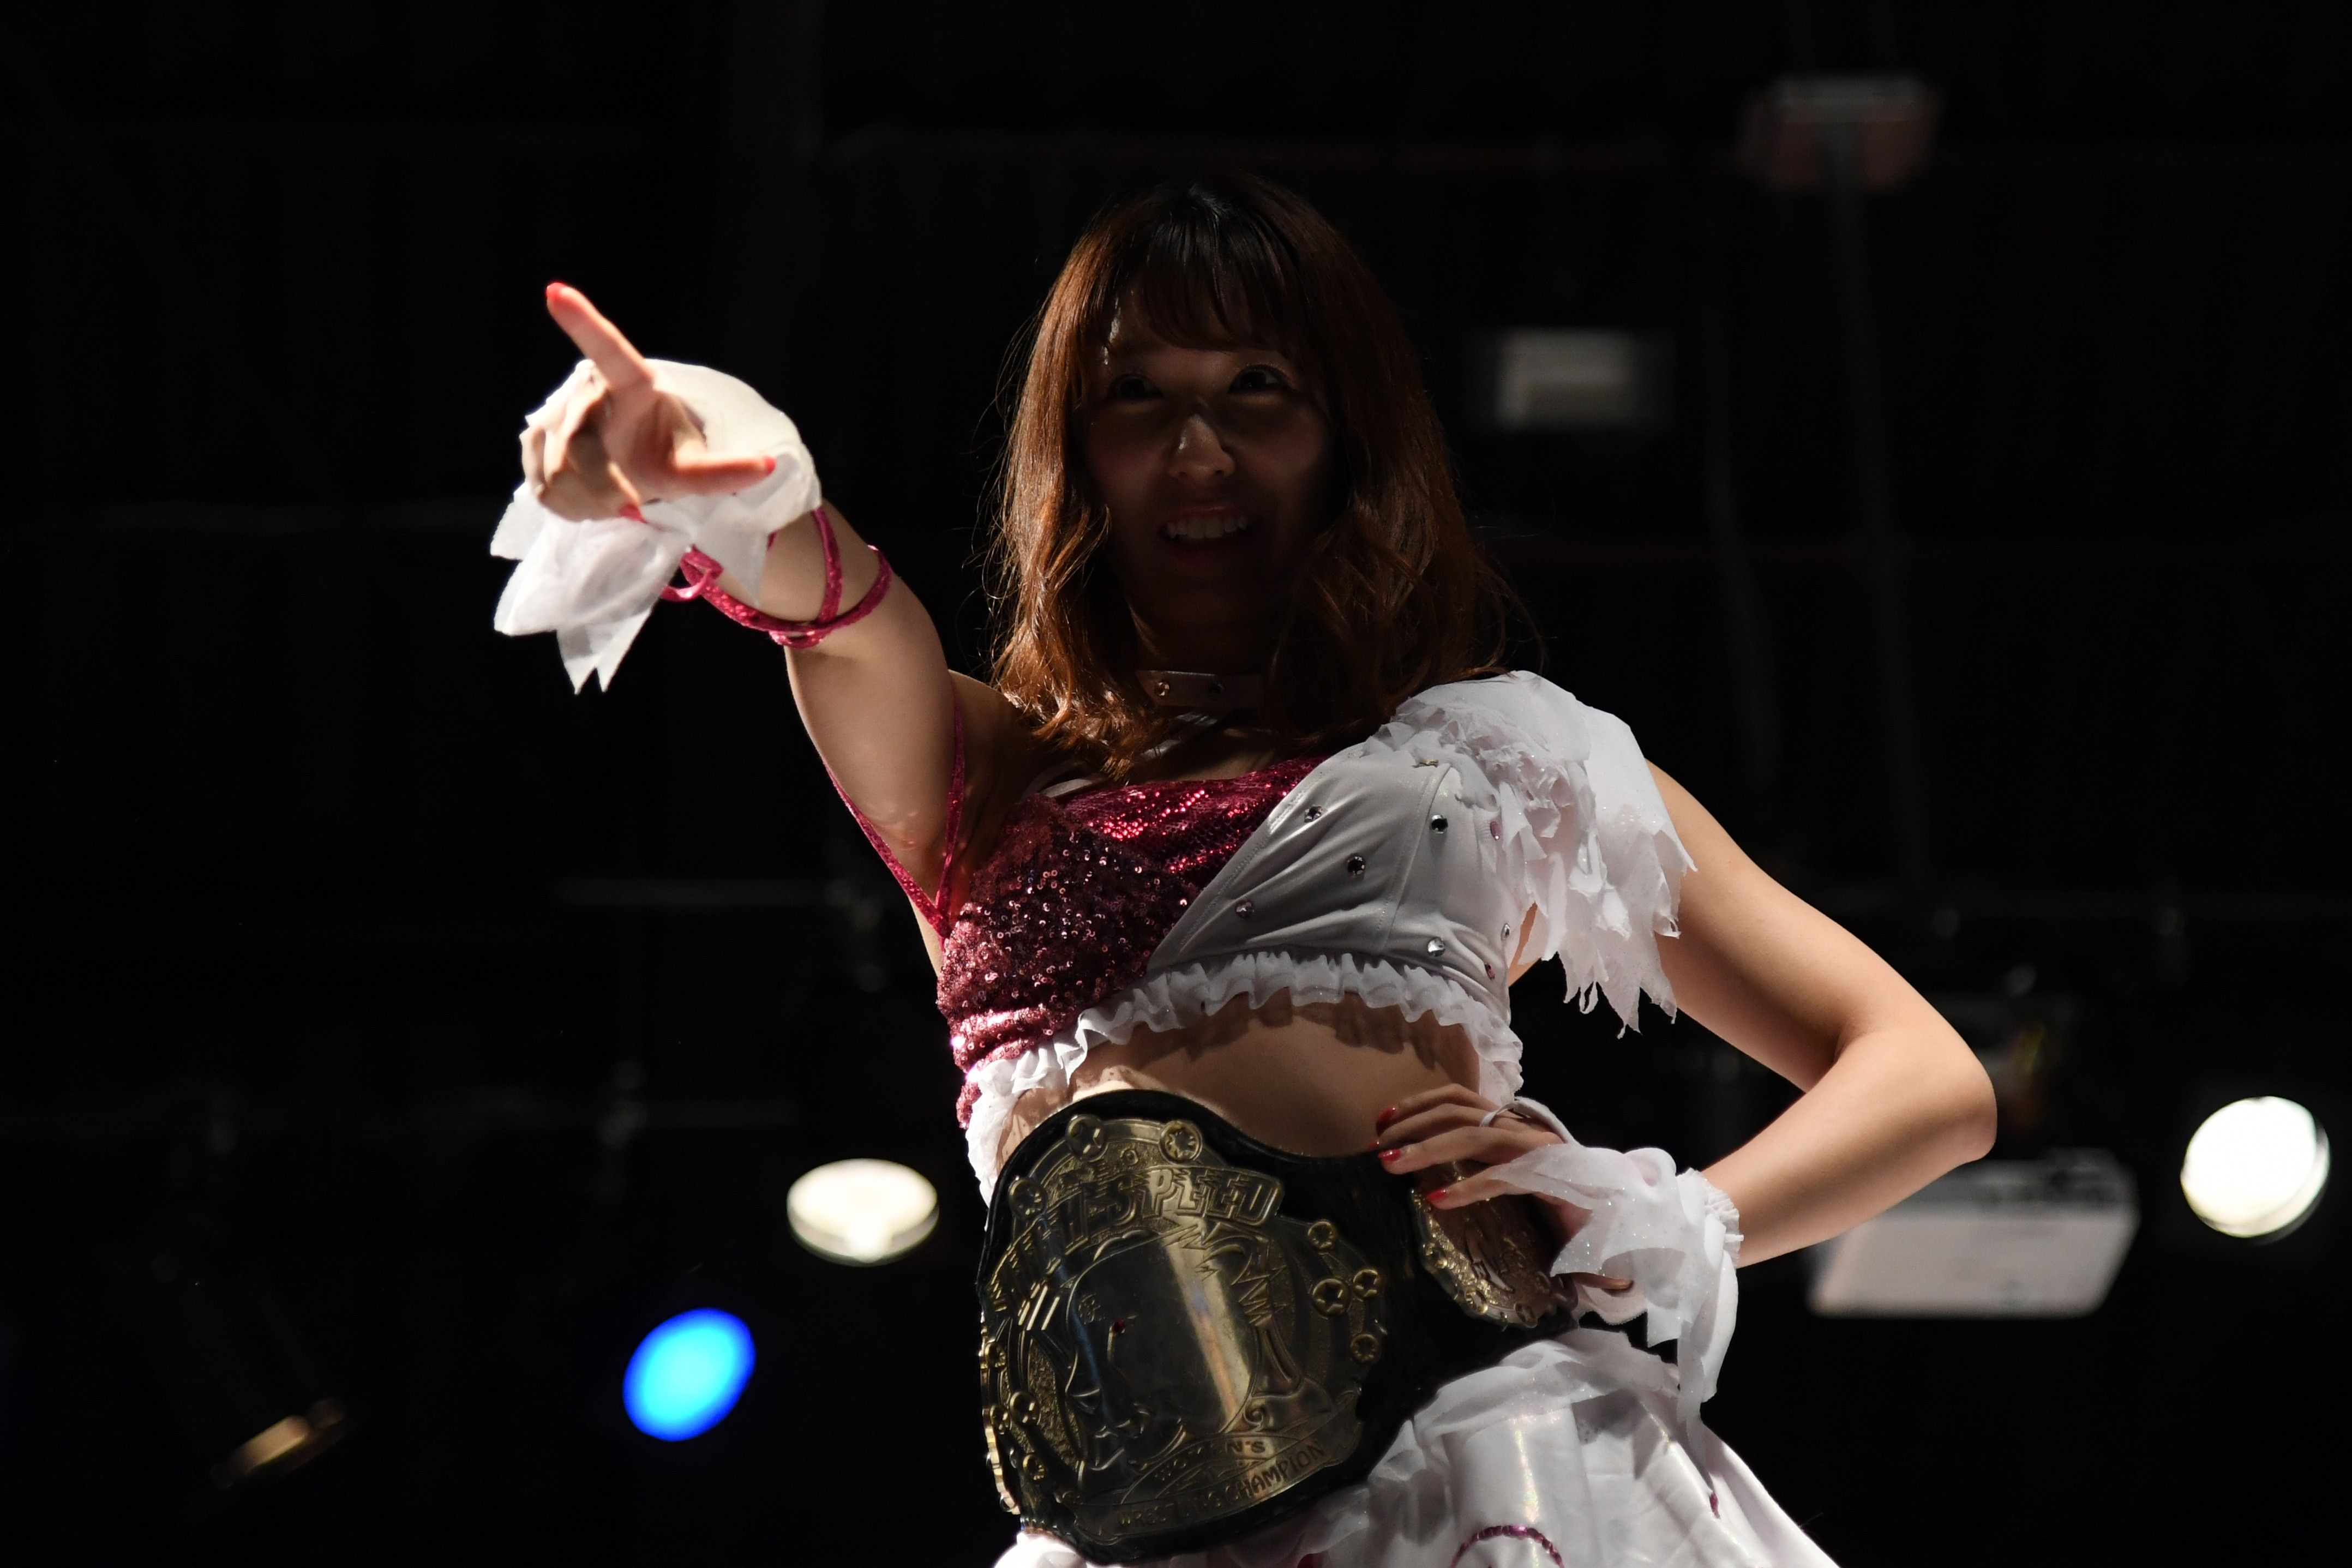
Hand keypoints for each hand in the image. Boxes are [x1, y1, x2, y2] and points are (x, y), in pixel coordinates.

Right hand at [523, 283, 777, 519]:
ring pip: (559, 470)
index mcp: (632, 383)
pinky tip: (590, 502)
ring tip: (617, 502)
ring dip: (591, 501)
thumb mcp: (698, 467)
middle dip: (607, 486)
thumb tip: (767, 464)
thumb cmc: (670, 456)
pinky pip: (543, 484)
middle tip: (632, 505)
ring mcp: (558, 415)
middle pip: (580, 443)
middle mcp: (590, 391)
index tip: (556, 293)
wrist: (639, 473)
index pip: (608, 350)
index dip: (584, 322)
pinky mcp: (537, 443)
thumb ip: (725, 470)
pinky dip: (571, 505)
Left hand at [1374, 1084, 1630, 1292]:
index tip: (1383, 1121)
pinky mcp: (1556, 1180)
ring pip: (1476, 1136)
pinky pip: (1505, 1178)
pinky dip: (1469, 1188)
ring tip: (1391, 1166)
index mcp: (1515, 1127)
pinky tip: (1438, 1200)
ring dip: (1428, 1149)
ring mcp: (1542, 1151)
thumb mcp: (1516, 1177)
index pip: (1461, 1100)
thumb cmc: (1567, 1204)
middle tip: (1377, 1144)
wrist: (1624, 1225)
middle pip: (1461, 1111)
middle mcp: (1526, 1130)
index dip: (1420, 1104)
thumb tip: (1431, 1167)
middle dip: (1414, 1123)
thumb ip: (1486, 1163)